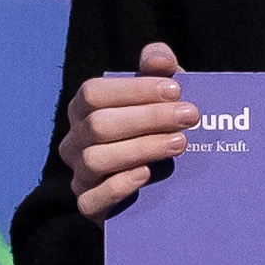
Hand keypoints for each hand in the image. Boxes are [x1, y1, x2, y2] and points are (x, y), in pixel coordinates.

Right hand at [61, 39, 194, 223]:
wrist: (165, 184)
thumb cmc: (160, 130)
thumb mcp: (163, 97)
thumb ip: (160, 68)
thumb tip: (157, 58)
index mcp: (84, 109)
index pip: (94, 93)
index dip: (135, 90)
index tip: (176, 89)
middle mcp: (75, 141)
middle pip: (98, 125)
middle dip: (148, 118)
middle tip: (190, 116)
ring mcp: (80, 175)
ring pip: (96, 159)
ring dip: (142, 148)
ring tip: (179, 143)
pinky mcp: (89, 207)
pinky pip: (92, 199)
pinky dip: (119, 185)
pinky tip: (147, 174)